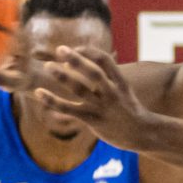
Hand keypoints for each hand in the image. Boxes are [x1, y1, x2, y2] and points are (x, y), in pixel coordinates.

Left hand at [33, 44, 150, 148]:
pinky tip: (39, 93)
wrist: (143, 134)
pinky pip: (69, 109)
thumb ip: (110, 78)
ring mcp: (103, 107)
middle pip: (93, 72)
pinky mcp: (93, 120)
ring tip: (49, 67)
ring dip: (63, 76)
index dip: (89, 51)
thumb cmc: (131, 111)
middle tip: (60, 49)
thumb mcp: (125, 91)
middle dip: (77, 59)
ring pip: (80, 89)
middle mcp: (112, 93)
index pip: (105, 60)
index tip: (76, 48)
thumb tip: (95, 63)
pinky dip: (52, 101)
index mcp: (120, 82)